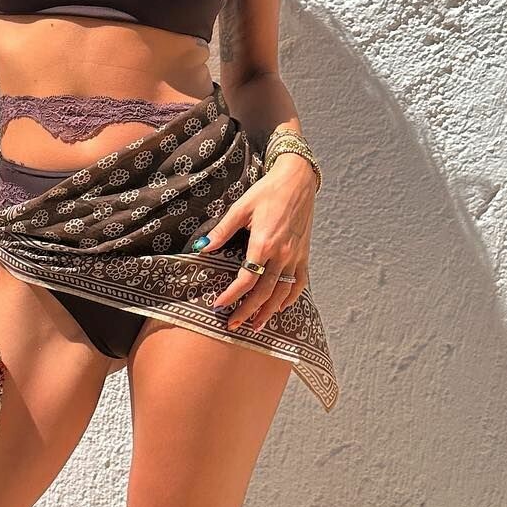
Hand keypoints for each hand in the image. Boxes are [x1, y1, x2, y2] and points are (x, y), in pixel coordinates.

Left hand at [190, 155, 315, 332]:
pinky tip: (281, 307)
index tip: (218, 305)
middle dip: (248, 311)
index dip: (232, 295)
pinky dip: (291, 298)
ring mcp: (295, 256)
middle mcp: (282, 254)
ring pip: (283, 292)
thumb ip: (222, 231)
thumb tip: (202, 248)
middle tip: (233, 325)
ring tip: (256, 325)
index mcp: (264, 243)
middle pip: (264, 292)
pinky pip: (299, 282)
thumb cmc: (267, 191)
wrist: (297, 180)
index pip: (247, 279)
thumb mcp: (240, 207)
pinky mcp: (304, 254)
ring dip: (269, 312)